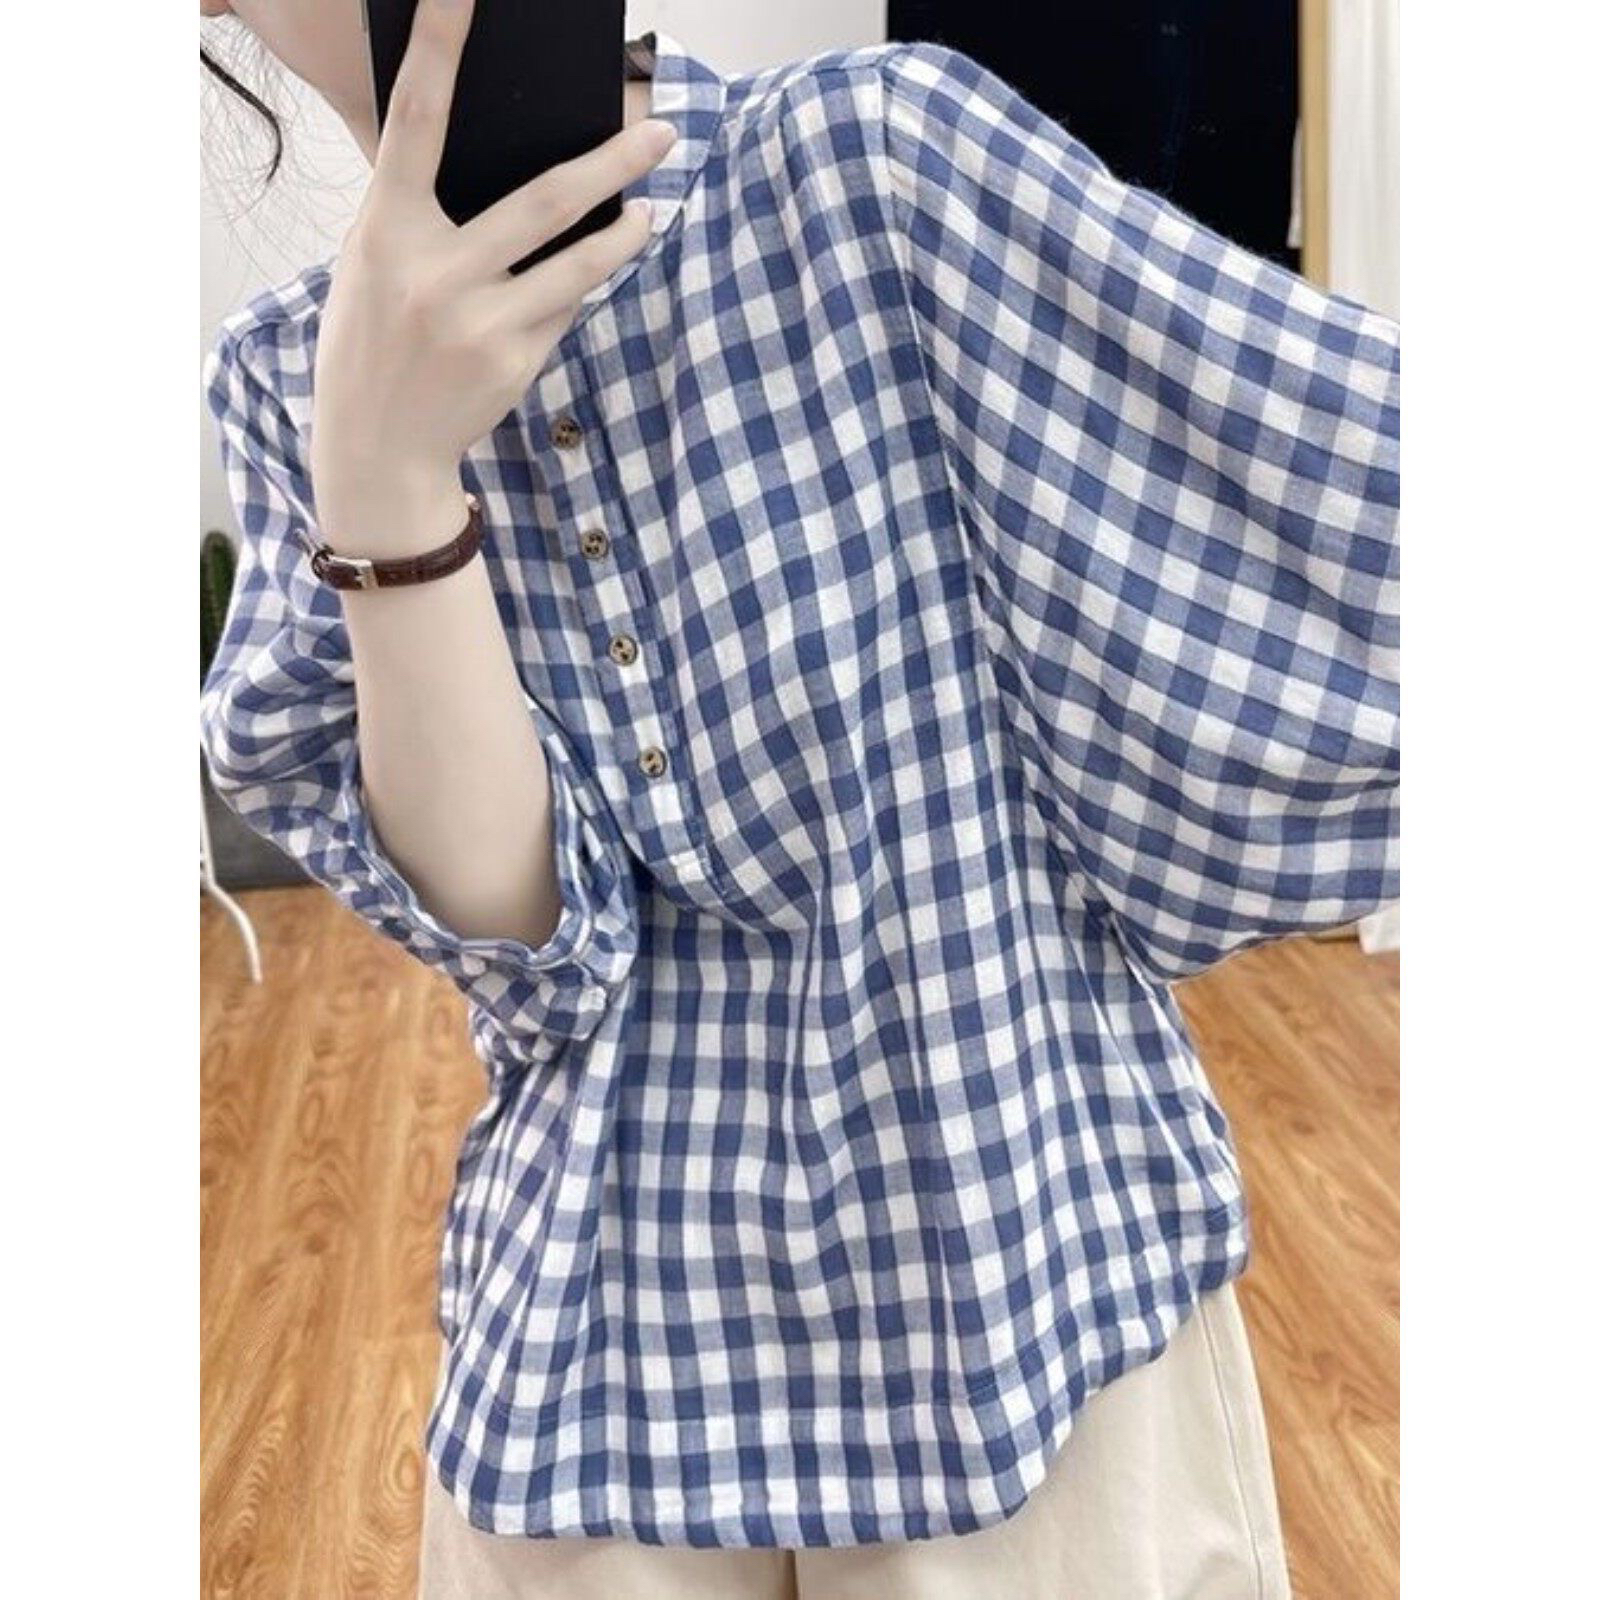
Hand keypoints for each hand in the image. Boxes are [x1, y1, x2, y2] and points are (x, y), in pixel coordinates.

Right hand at [308, 0, 676, 552]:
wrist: (378, 448)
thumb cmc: (373, 340)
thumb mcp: (375, 265)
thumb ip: (424, 215)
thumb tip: (507, 165)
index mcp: (384, 230)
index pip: (417, 120)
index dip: (442, 48)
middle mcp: (434, 273)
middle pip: (542, 200)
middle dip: (611, 163)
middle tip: (661, 132)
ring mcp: (479, 323)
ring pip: (578, 264)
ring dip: (624, 235)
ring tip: (648, 213)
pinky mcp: (514, 363)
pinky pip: (564, 310)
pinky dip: (577, 290)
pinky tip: (580, 282)